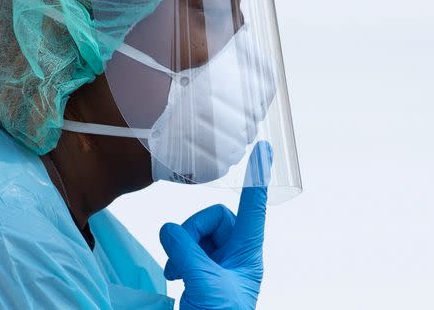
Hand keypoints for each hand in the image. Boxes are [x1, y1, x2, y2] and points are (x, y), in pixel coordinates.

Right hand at [159, 141, 272, 309]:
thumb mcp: (203, 282)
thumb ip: (186, 249)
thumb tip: (169, 231)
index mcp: (247, 254)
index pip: (253, 207)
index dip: (257, 178)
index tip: (264, 150)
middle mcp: (235, 255)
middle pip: (214, 217)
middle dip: (193, 231)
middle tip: (182, 258)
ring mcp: (218, 264)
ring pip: (196, 232)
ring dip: (181, 246)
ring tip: (177, 273)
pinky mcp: (202, 273)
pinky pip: (186, 248)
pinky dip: (175, 256)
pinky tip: (174, 276)